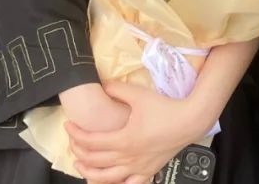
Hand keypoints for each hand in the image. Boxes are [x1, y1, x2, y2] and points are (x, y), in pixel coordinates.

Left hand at [66, 81, 214, 183]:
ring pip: (106, 179)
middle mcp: (128, 157)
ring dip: (89, 173)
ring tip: (81, 166)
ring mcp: (138, 168)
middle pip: (94, 161)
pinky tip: (109, 181)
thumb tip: (102, 85)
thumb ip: (117, 90)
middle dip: (78, 152)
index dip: (76, 134)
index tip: (68, 126)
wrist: (189, 121)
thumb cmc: (165, 108)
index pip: (91, 141)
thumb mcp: (139, 95)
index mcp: (124, 139)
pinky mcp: (148, 171)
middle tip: (72, 142)